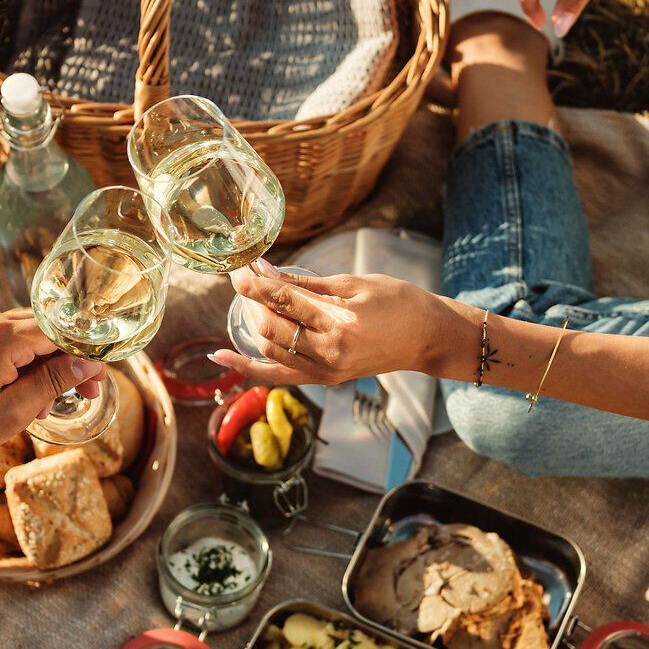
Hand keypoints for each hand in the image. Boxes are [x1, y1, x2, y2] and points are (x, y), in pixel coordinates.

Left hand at [0, 308, 102, 467]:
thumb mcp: (12, 411)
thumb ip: (53, 382)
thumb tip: (87, 365)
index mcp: (2, 337)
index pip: (61, 335)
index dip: (86, 356)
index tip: (99, 378)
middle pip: (48, 332)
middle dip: (69, 362)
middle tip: (84, 393)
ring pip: (31, 336)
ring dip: (46, 365)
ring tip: (47, 402)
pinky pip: (10, 341)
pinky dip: (25, 362)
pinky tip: (26, 391)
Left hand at [209, 262, 452, 387]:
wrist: (427, 338)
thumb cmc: (399, 302)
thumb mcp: (355, 283)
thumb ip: (307, 282)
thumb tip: (267, 272)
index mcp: (341, 323)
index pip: (284, 301)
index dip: (256, 284)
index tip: (239, 269)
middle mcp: (331, 352)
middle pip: (271, 328)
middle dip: (252, 301)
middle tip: (243, 278)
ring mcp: (327, 371)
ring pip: (270, 350)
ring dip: (253, 323)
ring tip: (250, 299)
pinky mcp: (325, 379)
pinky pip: (278, 375)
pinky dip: (249, 367)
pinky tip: (221, 356)